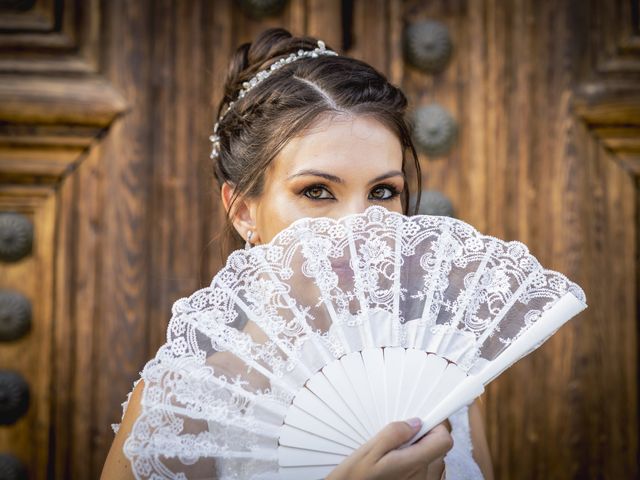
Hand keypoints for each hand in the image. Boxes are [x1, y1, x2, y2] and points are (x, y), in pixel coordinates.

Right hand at [326, 418, 452, 479]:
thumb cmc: (355, 477)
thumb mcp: (369, 452)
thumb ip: (394, 434)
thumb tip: (414, 423)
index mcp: (412, 464)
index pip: (443, 440)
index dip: (436, 425)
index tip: (425, 418)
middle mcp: (422, 477)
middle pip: (438, 448)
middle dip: (424, 438)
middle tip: (402, 437)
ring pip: (434, 461)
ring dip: (421, 452)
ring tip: (397, 454)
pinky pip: (429, 473)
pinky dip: (419, 465)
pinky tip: (399, 465)